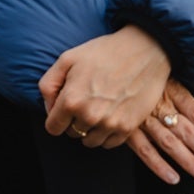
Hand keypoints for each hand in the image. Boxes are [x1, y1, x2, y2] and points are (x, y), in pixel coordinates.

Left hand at [40, 24, 171, 144]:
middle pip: (71, 134)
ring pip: (90, 141)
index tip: (65, 107)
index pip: (53, 128)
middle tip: (86, 101)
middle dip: (74, 121)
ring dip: (90, 129)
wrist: (145, 50)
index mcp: (71, 100)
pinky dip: (107, 134)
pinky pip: (109, 144)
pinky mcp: (128, 127)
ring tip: (98, 109)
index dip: (56, 117)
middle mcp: (89, 116)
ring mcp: (110, 124)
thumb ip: (48, 84)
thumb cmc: (105, 51)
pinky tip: (111, 115)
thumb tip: (49, 108)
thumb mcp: (67, 58)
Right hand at [123, 81, 193, 186]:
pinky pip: (143, 149)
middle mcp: (159, 104)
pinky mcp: (126, 128)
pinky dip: (158, 165)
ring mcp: (142, 117)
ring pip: (168, 142)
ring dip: (187, 160)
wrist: (109, 70)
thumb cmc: (141, 73)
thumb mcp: (163, 75)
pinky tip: (173, 178)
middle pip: (187, 130)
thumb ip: (180, 93)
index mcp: (172, 90)